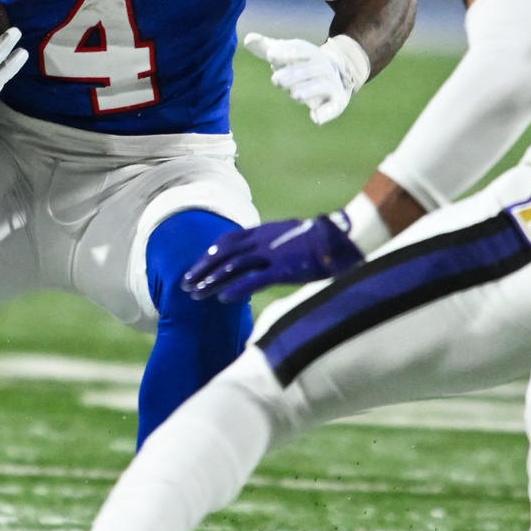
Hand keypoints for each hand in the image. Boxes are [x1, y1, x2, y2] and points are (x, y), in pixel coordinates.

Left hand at [182, 214, 363, 303]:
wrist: (345, 237)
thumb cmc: (326, 240)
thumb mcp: (296, 238)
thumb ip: (280, 246)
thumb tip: (273, 257)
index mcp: (267, 231)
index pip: (230, 241)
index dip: (212, 253)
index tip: (200, 264)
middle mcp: (265, 240)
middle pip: (225, 254)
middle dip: (202, 269)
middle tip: (185, 283)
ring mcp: (274, 254)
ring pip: (233, 267)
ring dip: (211, 281)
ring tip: (194, 294)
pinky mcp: (285, 269)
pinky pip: (255, 280)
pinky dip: (236, 288)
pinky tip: (222, 299)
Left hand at [244, 32, 368, 124]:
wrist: (336, 76)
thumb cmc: (302, 65)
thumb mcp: (286, 54)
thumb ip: (267, 48)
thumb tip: (248, 39)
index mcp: (310, 53)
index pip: (300, 50)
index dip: (286, 52)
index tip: (270, 56)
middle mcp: (322, 67)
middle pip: (309, 69)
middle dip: (293, 74)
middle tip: (276, 80)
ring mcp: (330, 85)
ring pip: (321, 86)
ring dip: (308, 91)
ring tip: (294, 95)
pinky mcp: (336, 102)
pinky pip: (333, 107)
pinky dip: (325, 113)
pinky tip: (315, 118)